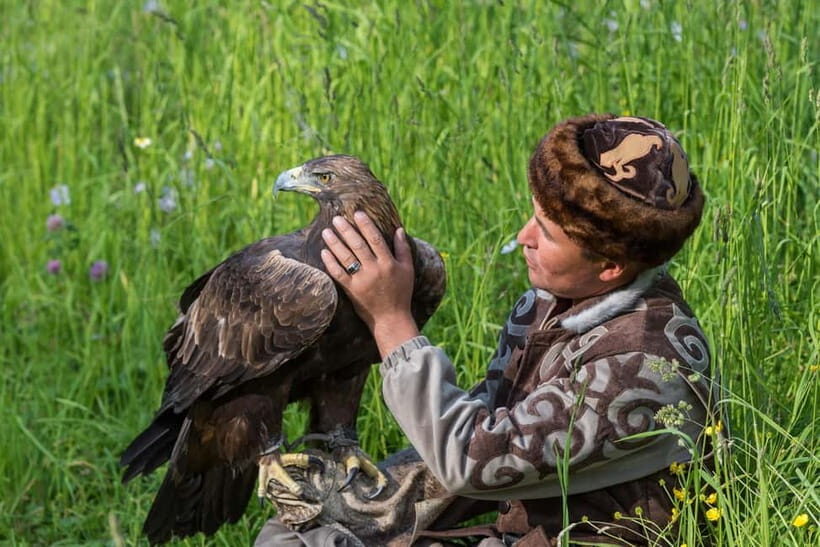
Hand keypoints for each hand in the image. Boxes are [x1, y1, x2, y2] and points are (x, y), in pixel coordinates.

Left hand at [320, 212, 419, 357]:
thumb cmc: (401, 293)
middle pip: (358, 246)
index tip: (357, 213)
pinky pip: (339, 274)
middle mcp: (375, 270)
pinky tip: (324, 252)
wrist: (391, 319)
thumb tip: (399, 229)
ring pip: (346, 258)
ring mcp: (362, 281)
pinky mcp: (352, 290)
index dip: (366, 225)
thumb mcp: (408, 270)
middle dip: (346, 231)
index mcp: (389, 263)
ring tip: (327, 231)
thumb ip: (403, 249)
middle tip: (337, 219)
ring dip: (335, 243)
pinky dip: (331, 263)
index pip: (376, 239)